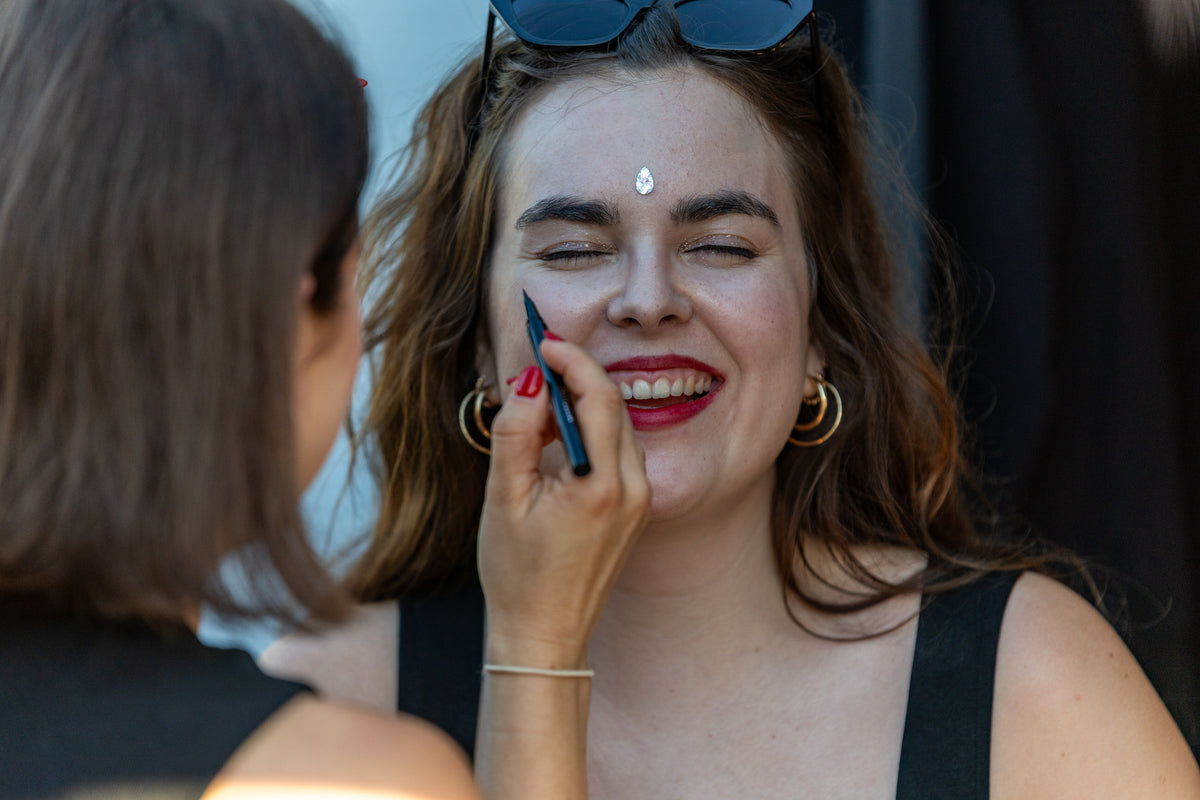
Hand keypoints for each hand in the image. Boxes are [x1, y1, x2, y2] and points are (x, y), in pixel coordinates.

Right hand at [477, 338, 649, 668]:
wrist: (544, 635)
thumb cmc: (517, 575)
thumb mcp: (503, 498)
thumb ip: (516, 433)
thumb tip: (528, 381)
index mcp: (602, 486)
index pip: (598, 398)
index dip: (572, 361)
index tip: (544, 341)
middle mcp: (633, 490)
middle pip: (613, 406)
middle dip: (579, 375)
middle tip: (540, 356)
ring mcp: (640, 502)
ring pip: (619, 427)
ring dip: (585, 402)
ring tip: (542, 395)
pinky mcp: (636, 511)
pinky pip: (620, 452)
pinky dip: (592, 431)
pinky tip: (559, 436)